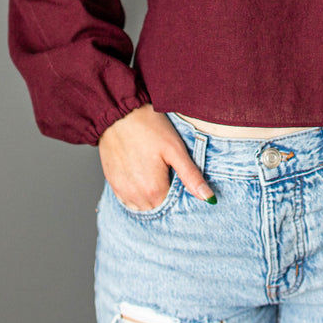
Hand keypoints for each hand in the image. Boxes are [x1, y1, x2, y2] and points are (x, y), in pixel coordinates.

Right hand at [97, 104, 213, 210]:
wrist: (118, 113)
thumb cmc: (149, 127)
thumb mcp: (175, 149)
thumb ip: (191, 177)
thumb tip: (209, 199)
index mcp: (153, 190)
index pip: (172, 208)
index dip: (180, 196)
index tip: (180, 179)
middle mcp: (135, 196)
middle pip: (157, 208)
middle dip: (165, 196)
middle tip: (168, 173)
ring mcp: (122, 191)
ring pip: (142, 207)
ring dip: (150, 197)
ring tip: (155, 174)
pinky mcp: (112, 183)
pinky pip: (128, 200)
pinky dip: (137, 194)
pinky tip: (142, 175)